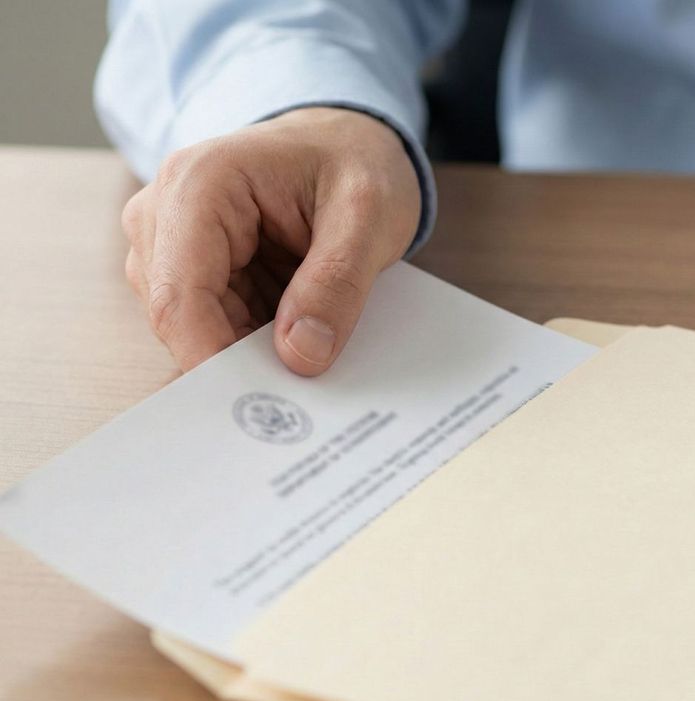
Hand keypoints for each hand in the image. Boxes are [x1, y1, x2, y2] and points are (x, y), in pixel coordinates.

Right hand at [121, 108, 421, 375]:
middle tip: (303, 384)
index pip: (179, 296)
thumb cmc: (352, 161)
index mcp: (199, 186)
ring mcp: (171, 245)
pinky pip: (211, 326)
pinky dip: (252, 341)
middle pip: (179, 320)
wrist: (342, 142)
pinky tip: (295, 333)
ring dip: (249, 350)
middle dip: (236, 361)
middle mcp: (165, 215)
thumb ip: (337, 282)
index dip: (212, 359)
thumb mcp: (367, 214)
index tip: (261, 403)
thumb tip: (300, 356)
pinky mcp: (190, 269)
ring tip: (311, 341)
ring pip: (193, 330)